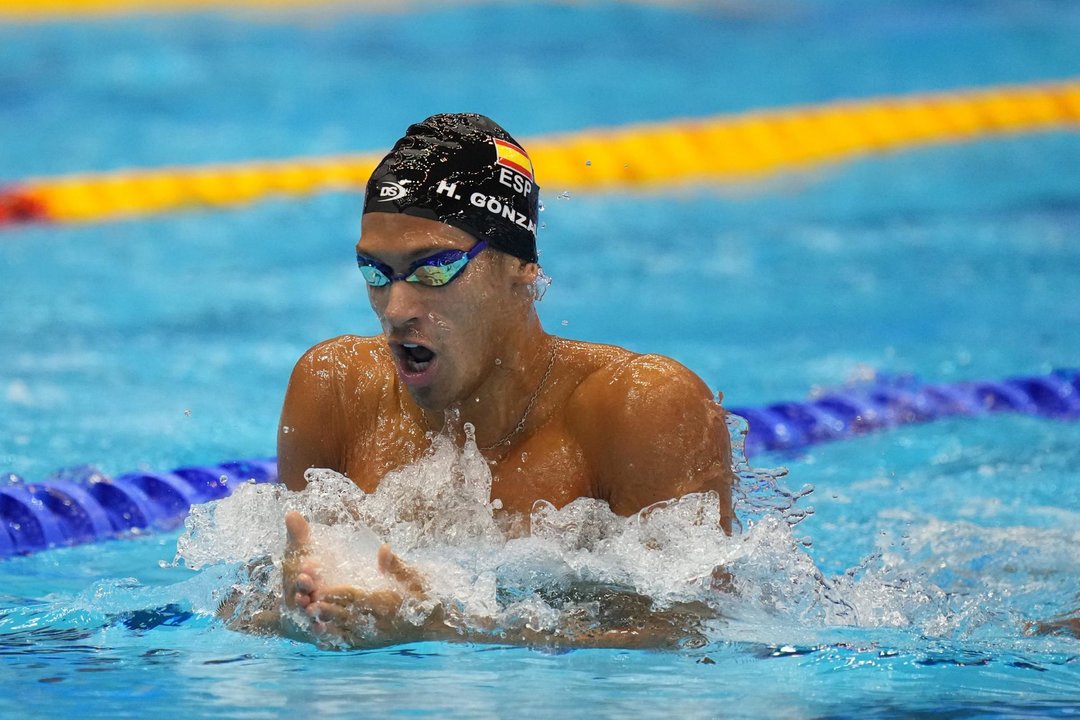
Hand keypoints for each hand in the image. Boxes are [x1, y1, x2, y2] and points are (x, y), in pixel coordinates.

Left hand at [281, 511, 436, 647]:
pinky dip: (334, 641)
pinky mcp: (372, 643)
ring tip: (307, 618)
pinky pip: (350, 644)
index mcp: (385, 603)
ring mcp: (374, 635)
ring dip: (325, 625)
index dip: (336, 593)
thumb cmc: (427, 597)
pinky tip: (320, 638)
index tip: (319, 588)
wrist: (438, 626)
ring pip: (344, 631)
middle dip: (324, 608)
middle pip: (344, 615)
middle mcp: (377, 622)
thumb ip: (397, 565)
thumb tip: (383, 548)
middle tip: (303, 603)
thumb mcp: (416, 578)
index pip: (356, 597)